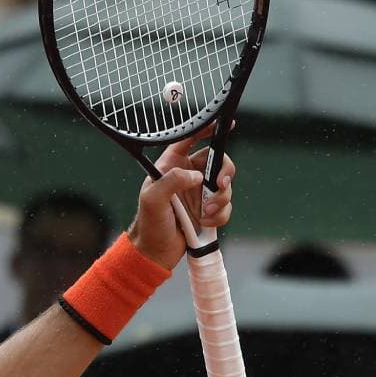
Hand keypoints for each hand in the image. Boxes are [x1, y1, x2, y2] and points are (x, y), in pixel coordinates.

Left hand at [127, 125, 234, 268]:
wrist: (156, 252)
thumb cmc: (149, 223)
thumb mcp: (152, 199)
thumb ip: (171, 181)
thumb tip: (195, 176)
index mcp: (170, 166)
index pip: (189, 140)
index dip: (207, 129)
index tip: (226, 124)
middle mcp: (187, 176)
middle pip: (218, 161)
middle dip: (224, 172)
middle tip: (219, 185)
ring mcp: (199, 193)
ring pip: (225, 185)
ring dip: (221, 200)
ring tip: (205, 213)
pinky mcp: (209, 209)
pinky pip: (226, 206)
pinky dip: (220, 215)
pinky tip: (205, 223)